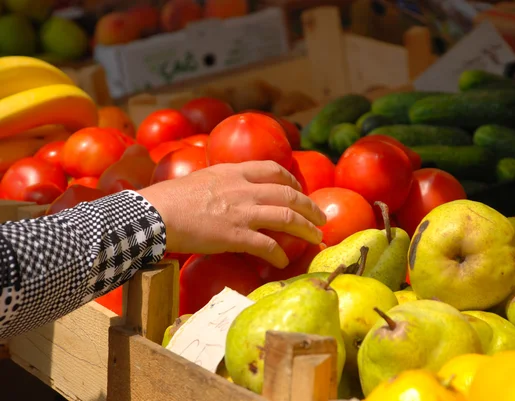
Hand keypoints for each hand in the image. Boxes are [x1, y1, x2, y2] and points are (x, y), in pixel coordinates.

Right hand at [138, 160, 326, 267]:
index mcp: (234, 172)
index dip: (292, 179)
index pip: (273, 170)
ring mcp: (242, 212)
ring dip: (306, 228)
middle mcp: (243, 189)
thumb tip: (227, 192)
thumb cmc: (170, 198)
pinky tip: (283, 262)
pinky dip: (278, 254)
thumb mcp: (201, 178)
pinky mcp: (235, 236)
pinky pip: (266, 245)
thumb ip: (221, 183)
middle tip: (322, 217)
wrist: (155, 214)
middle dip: (309, 206)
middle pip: (288, 194)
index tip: (299, 188)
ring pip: (286, 217)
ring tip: (317, 238)